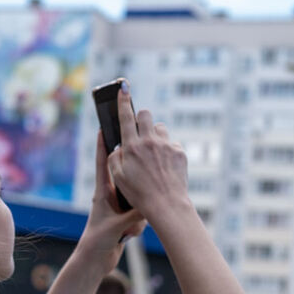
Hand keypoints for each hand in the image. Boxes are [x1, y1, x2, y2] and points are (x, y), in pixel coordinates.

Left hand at [75, 131, 146, 273]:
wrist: (95, 260)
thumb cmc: (98, 241)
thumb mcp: (117, 226)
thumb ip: (133, 215)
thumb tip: (148, 205)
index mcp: (102, 193)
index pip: (103, 164)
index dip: (103, 145)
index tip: (104, 127)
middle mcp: (110, 197)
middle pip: (124, 177)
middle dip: (132, 172)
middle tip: (140, 154)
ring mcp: (118, 207)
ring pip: (136, 199)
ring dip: (138, 213)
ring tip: (131, 225)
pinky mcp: (125, 218)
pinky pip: (139, 215)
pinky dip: (139, 225)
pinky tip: (132, 235)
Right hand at [107, 82, 189, 222]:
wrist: (166, 205)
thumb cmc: (140, 194)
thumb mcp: (118, 177)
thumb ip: (114, 157)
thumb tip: (119, 146)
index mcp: (131, 147)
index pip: (125, 117)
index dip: (122, 100)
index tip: (123, 88)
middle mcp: (149, 142)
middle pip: (145, 114)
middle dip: (141, 118)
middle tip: (140, 131)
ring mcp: (166, 145)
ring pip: (160, 128)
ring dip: (155, 135)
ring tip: (154, 153)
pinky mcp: (179, 151)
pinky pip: (171, 143)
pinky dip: (167, 150)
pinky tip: (165, 165)